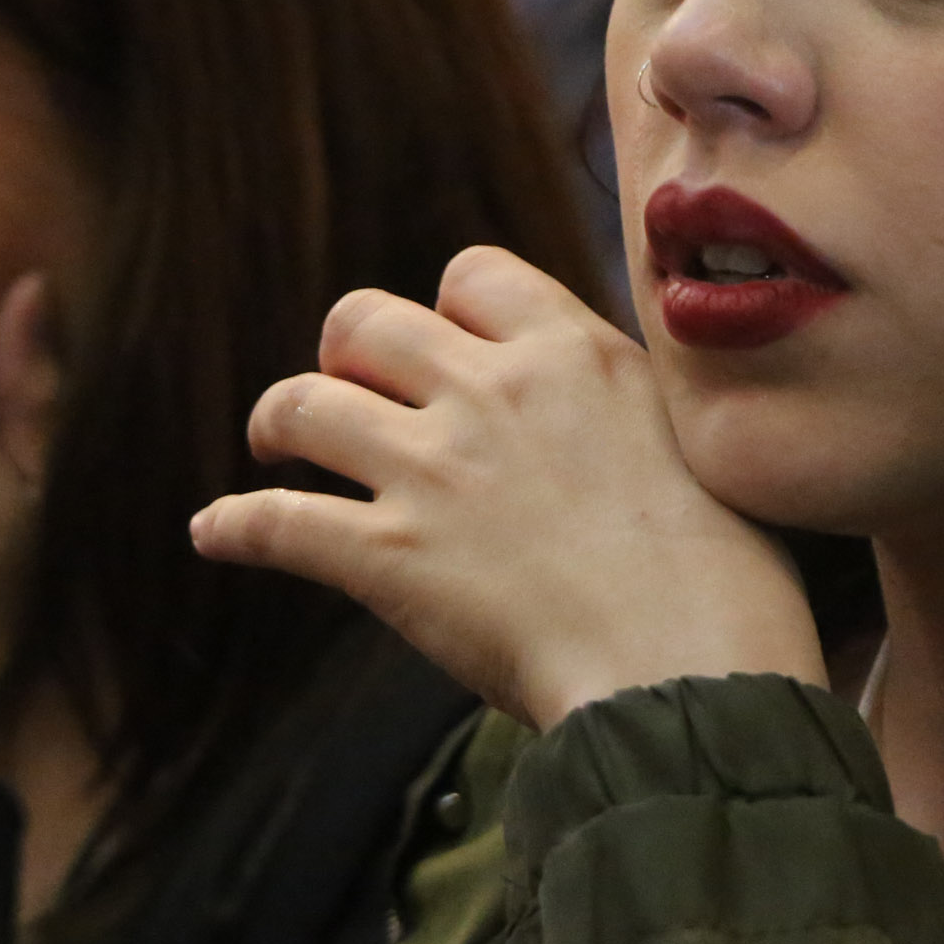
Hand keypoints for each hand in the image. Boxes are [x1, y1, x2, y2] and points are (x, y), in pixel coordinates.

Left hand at [189, 246, 824, 731]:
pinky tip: (214, 532)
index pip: (471, 275)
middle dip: (345, 352)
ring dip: (278, 423)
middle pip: (365, 320)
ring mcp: (433, 471)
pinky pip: (276, 521)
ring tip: (274, 446)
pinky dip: (233, 525)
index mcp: (572, 353)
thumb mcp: (697, 442)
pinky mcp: (390, 558)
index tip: (450, 350)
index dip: (447, 311)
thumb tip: (612, 419)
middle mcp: (491, 391)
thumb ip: (625, 409)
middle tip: (347, 390)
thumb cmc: (729, 578)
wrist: (693, 668)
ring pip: (303, 404)